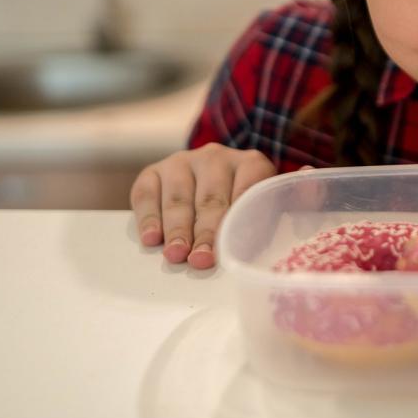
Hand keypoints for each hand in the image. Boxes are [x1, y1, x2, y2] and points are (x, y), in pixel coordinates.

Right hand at [129, 143, 277, 268]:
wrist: (215, 182)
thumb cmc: (244, 205)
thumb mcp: (263, 208)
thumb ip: (269, 218)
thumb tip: (266, 235)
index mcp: (251, 164)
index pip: (248, 190)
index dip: (238, 222)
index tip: (231, 249)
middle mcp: (216, 157)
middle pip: (211, 199)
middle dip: (205, 233)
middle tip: (200, 259)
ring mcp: (183, 161)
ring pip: (178, 198)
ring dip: (177, 230)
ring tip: (176, 254)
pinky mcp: (154, 171)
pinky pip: (147, 195)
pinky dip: (149, 219)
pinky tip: (151, 239)